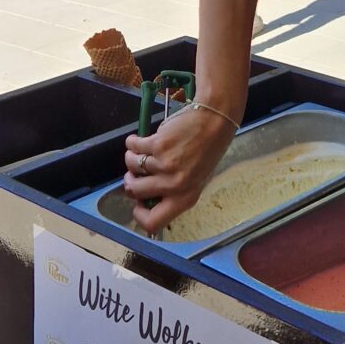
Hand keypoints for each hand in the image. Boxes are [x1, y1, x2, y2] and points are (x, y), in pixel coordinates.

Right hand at [122, 104, 235, 233]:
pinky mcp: (157, 145)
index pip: (153, 222)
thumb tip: (145, 198)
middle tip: (137, 172)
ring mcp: (164, 165)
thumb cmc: (208, 149)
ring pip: (131, 166)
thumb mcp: (196, 180)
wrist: (215, 120)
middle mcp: (174, 185)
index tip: (138, 202)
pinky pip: (132, 147)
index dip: (139, 214)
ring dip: (132, 157)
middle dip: (129, 180)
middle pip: (133, 191)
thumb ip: (174, 192)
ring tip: (143, 151)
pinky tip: (140, 139)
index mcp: (186, 199)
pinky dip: (132, 142)